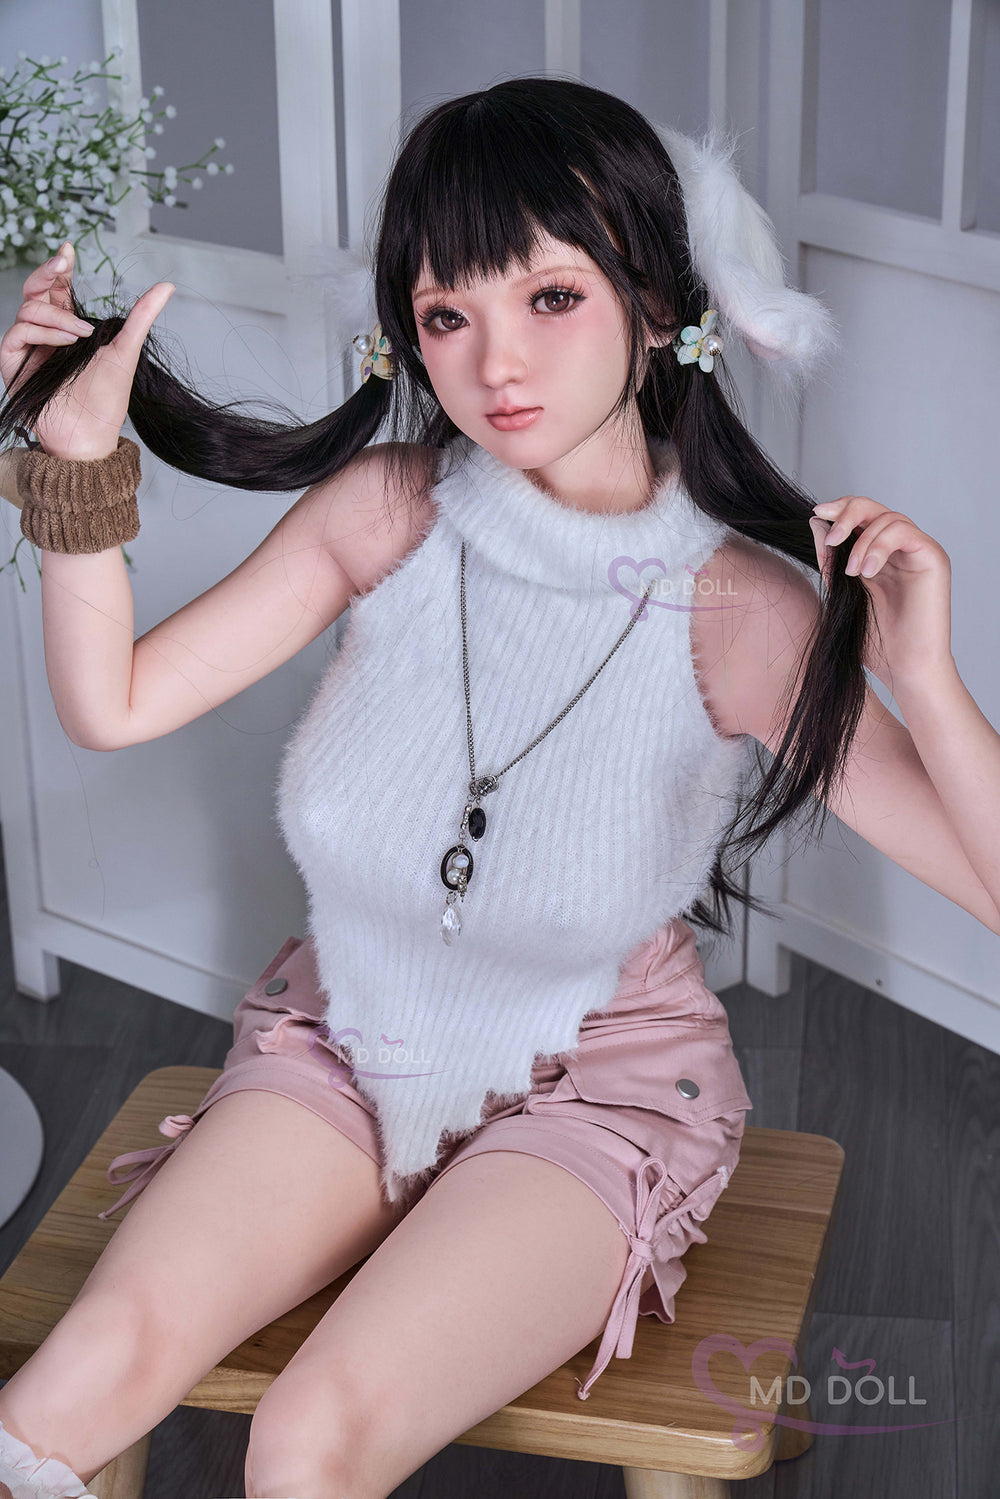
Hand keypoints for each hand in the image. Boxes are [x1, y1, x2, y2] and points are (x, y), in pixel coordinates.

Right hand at [0, 240, 173, 460]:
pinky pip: (19, 332)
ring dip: (57, 315)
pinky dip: (44, 331)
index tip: (69, 249)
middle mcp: (45, 333)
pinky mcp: (14, 363)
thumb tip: (167, 286)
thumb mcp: (126, 350)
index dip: (59, 266)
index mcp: (67, 327)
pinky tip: (66, 340)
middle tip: (64, 261)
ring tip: (81, 333)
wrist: (90, 435)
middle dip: (48, 271)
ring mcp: (28, 347)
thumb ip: (142, 316)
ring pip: (29, 308)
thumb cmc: (107, 399)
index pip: (57, 288)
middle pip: (36, 289)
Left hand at [808, 495, 953, 689]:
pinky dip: (880, 547)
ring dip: (862, 541)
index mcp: (877, 555)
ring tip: (851, 573)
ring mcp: (917, 552)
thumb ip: (830, 559)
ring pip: (889, 518)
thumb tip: (817, 522)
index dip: (840, 509)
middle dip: (848, 513)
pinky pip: (904, 533)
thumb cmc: (875, 640)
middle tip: (831, 536)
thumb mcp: (841, 591)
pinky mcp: (933, 557)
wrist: (902, 667)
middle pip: (875, 508)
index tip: (817, 513)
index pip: (861, 516)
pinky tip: (867, 572)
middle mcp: (899, 549)